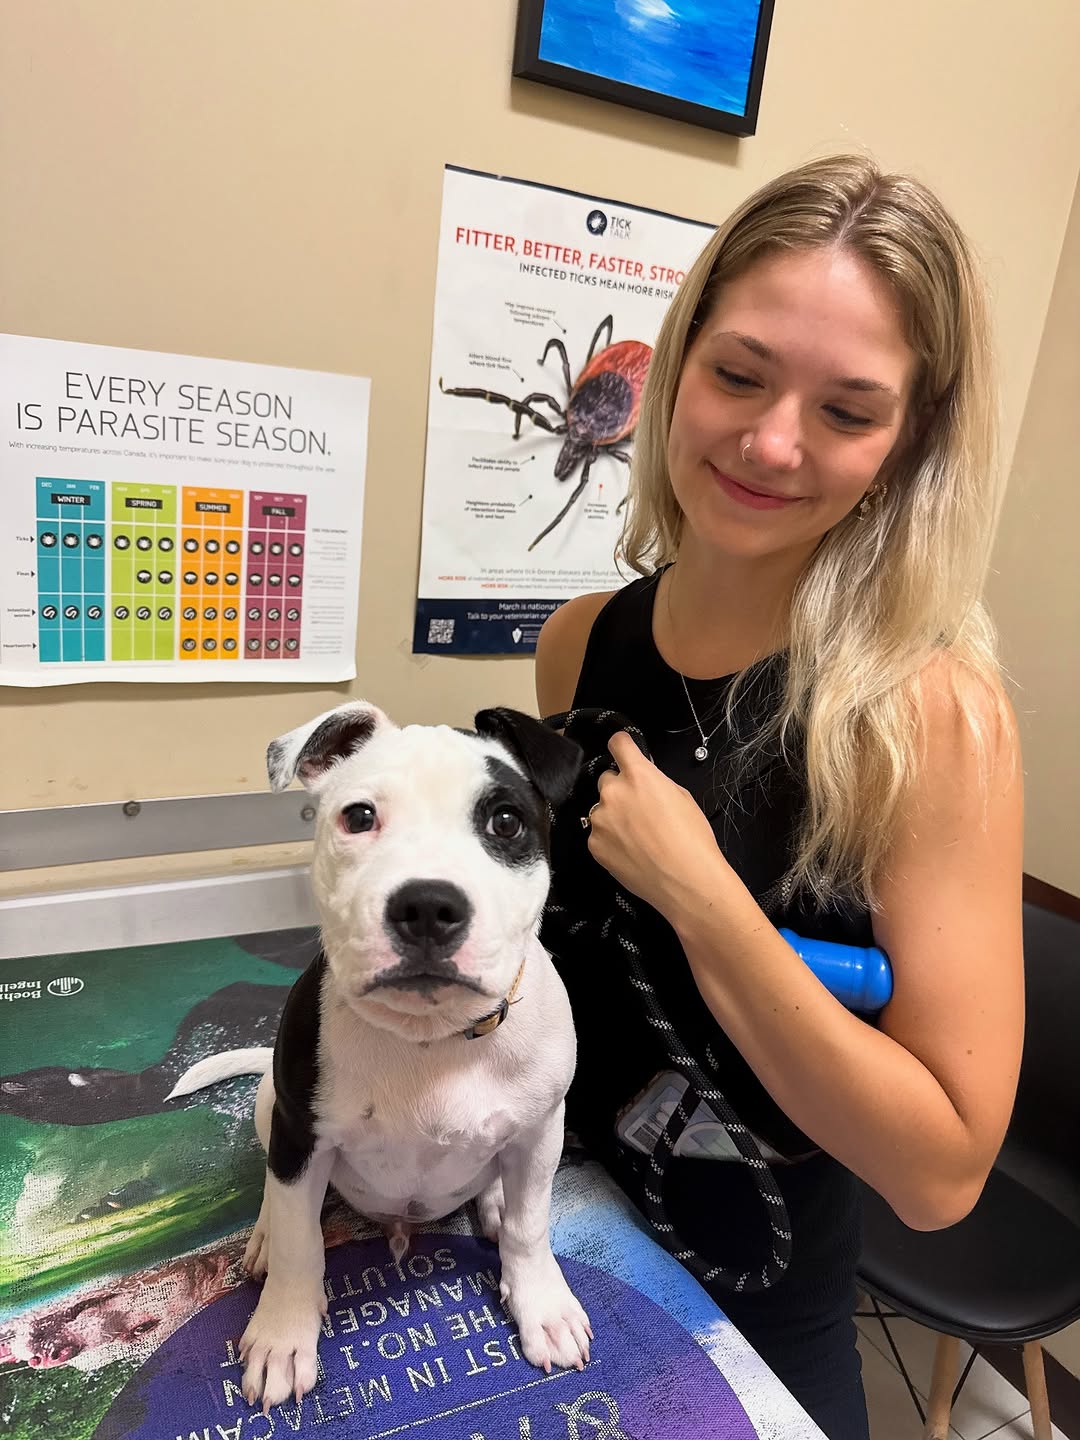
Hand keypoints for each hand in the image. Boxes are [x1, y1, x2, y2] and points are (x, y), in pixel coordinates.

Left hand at [587, 732, 731, 924]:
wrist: (686, 882)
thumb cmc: (692, 840)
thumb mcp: (681, 797)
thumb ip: (656, 782)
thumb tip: (644, 780)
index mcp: (638, 776)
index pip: (618, 744)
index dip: (622, 745)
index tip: (623, 750)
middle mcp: (613, 793)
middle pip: (607, 779)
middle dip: (620, 789)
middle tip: (639, 809)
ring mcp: (600, 820)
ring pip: (602, 809)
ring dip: (614, 816)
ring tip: (638, 837)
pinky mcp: (594, 845)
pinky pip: (599, 834)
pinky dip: (611, 839)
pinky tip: (631, 852)